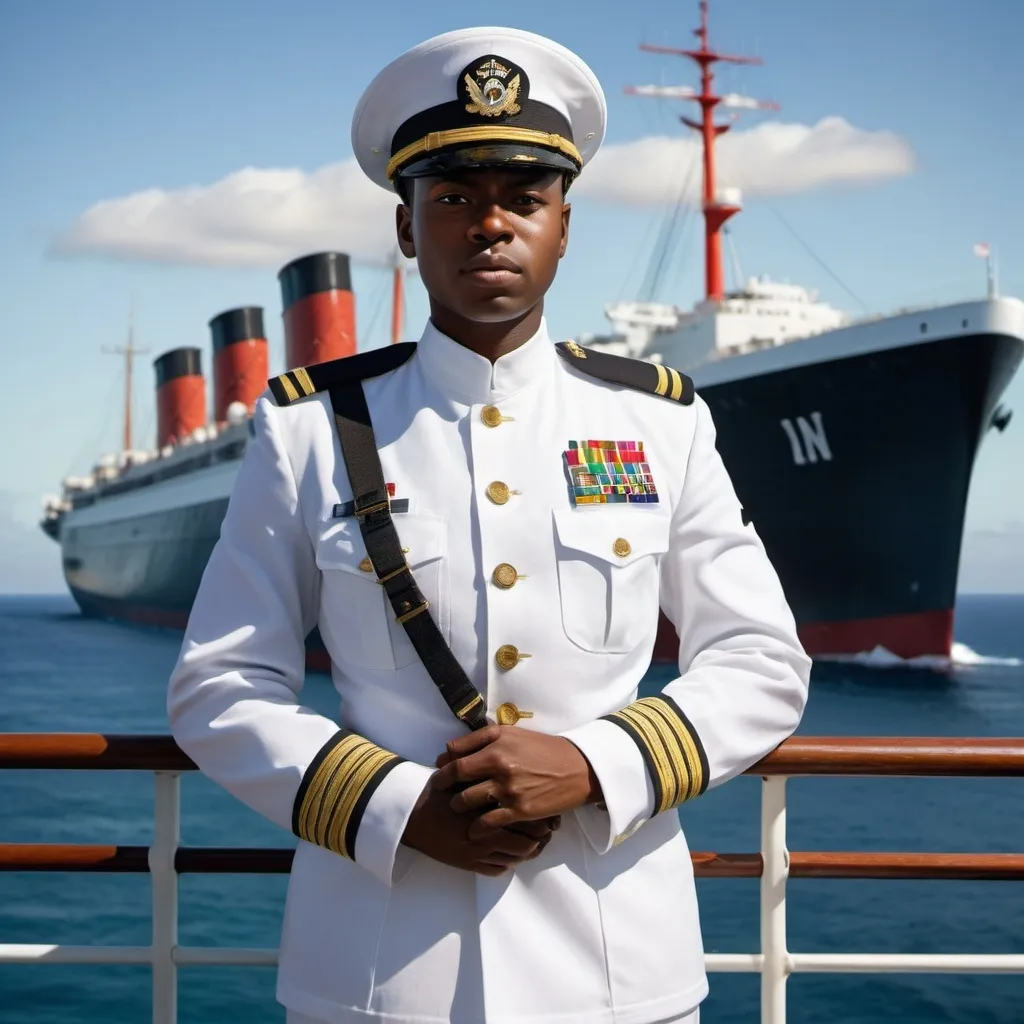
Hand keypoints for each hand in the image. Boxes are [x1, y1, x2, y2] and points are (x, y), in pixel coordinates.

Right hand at [400, 777, 555, 875]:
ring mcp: (479, 851)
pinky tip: (513, 854)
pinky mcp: (470, 864)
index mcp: (490, 805)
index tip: (549, 809)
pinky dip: (510, 862)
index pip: (527, 813)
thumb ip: (484, 768)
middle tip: (549, 828)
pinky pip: (499, 869)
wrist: (411, 818)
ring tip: (537, 843)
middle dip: (542, 834)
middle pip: (529, 837)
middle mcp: (488, 830)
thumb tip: (509, 760)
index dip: (543, 813)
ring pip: (518, 856)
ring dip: (530, 850)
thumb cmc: (437, 792)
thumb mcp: (462, 774)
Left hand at [432, 725, 601, 839]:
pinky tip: (473, 830)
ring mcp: (508, 788)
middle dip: (442, 783)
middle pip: (456, 774)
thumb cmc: (545, 750)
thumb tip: (457, 745)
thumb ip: (486, 737)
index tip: (440, 768)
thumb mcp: (516, 734)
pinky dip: (475, 827)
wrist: (577, 769)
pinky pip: (486, 822)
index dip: (443, 762)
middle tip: (437, 789)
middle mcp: (499, 763)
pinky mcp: (518, 809)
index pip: (456, 752)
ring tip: (456, 807)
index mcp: (497, 742)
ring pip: (466, 799)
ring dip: (457, 804)